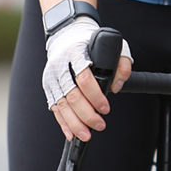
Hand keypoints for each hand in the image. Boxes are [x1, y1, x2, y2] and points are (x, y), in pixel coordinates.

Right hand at [43, 17, 132, 142]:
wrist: (67, 36)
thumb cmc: (91, 43)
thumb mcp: (113, 46)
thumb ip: (121, 64)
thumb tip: (116, 86)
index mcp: (76, 53)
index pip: (84, 78)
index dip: (95, 96)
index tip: (106, 108)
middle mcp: (61, 65)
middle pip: (72, 95)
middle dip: (87, 114)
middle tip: (100, 124)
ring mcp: (52, 77)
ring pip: (62, 104)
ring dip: (75, 123)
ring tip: (86, 134)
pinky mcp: (48, 86)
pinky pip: (55, 107)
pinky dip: (63, 122)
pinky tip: (71, 133)